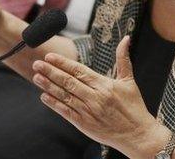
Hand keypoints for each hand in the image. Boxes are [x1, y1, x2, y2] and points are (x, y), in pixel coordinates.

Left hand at [32, 36, 169, 156]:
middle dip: (50, 72)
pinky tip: (44, 96)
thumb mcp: (129, 81)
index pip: (79, 70)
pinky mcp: (84, 124)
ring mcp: (88, 111)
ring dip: (48, 86)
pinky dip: (54, 104)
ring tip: (36, 77)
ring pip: (64, 96)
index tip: (49, 56)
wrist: (138, 135)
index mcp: (104, 85)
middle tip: (37, 63)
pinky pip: (66, 112)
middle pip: (68, 82)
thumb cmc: (134, 107)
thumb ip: (123, 59)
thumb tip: (126, 38)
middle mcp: (94, 97)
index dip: (62, 63)